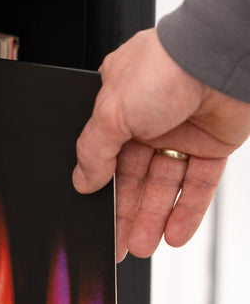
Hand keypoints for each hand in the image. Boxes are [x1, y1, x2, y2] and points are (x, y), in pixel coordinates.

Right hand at [72, 28, 249, 261]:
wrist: (221, 59)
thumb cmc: (166, 67)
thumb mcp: (111, 112)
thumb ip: (93, 151)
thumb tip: (82, 180)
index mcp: (119, 104)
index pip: (107, 156)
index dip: (104, 189)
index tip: (99, 217)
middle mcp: (150, 117)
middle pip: (136, 176)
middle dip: (128, 212)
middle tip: (121, 244)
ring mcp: (183, 131)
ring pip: (166, 184)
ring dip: (154, 217)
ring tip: (143, 244)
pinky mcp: (214, 144)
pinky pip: (198, 185)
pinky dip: (187, 210)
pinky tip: (175, 232)